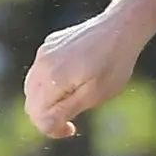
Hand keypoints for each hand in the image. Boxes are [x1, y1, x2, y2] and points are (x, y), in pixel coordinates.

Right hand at [23, 9, 148, 138]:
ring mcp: (44, 52)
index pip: (38, 116)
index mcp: (51, 79)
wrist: (123, 26)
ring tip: (74, 98)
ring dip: (48, 99)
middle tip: (71, 119)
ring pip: (33, 87)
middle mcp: (41, 65)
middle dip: (48, 115)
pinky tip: (75, 77)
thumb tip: (44, 125)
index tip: (71, 129)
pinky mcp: (50, 43)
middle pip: (32, 103)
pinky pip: (42, 70)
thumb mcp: (95, 94)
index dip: (52, 129)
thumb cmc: (114, 63)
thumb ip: (65, 111)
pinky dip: (51, 81)